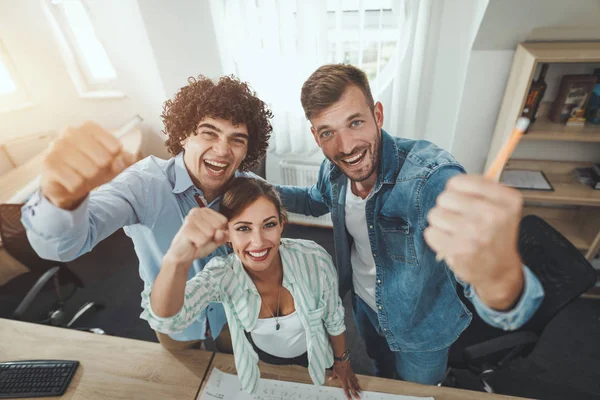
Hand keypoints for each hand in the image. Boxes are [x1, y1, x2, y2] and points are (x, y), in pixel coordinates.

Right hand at [41, 121, 136, 209]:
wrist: (64, 184)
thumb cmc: (90, 169)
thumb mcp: (111, 165)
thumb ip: (123, 160)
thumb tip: (129, 158)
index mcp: (88, 128)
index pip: (115, 146)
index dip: (116, 159)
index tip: (110, 161)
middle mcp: (71, 132)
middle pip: (104, 159)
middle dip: (102, 171)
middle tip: (94, 172)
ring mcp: (57, 146)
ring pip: (90, 172)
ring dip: (89, 180)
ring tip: (82, 177)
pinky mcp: (48, 162)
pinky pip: (75, 182)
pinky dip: (77, 186)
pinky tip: (70, 181)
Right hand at [165, 207, 228, 266]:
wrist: (182, 255)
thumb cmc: (198, 245)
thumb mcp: (215, 241)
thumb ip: (222, 236)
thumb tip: (222, 232)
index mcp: (205, 211)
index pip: (224, 220)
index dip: (219, 231)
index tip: (209, 235)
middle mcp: (197, 211)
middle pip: (218, 225)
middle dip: (212, 236)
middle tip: (201, 238)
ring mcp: (191, 219)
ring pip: (211, 232)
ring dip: (205, 241)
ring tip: (196, 240)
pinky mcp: (187, 228)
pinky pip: (203, 239)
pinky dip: (200, 244)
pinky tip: (192, 242)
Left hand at [329, 361, 360, 398]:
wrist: (342, 359)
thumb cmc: (337, 365)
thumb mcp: (334, 371)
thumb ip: (333, 376)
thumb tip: (329, 379)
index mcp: (343, 379)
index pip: (346, 389)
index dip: (348, 394)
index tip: (350, 399)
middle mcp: (348, 378)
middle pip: (352, 387)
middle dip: (355, 393)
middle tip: (358, 398)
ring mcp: (350, 375)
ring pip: (355, 383)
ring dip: (357, 388)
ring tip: (360, 392)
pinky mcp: (352, 372)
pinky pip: (355, 377)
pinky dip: (356, 380)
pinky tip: (358, 382)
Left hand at [424, 175, 523, 309]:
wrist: (500, 269)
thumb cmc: (496, 236)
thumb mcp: (503, 207)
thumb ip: (482, 188)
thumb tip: (454, 182)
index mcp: (506, 200)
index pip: (459, 182)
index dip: (454, 190)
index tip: (461, 198)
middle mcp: (492, 215)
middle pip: (444, 197)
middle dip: (447, 207)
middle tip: (459, 218)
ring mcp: (474, 234)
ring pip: (435, 214)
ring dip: (441, 223)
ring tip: (456, 231)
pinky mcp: (458, 250)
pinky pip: (430, 233)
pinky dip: (437, 237)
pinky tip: (451, 242)